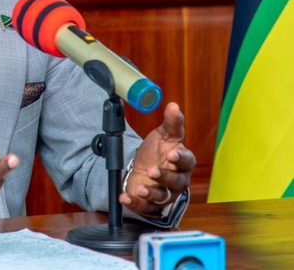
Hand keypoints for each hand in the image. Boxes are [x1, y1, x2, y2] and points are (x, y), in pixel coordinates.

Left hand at [119, 102, 195, 216]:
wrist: (145, 166)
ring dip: (151, 193)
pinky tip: (126, 197)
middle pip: (176, 182)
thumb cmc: (159, 150)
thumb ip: (171, 122)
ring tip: (140, 188)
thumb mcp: (164, 134)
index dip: (180, 158)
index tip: (171, 154)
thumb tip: (173, 105)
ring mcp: (165, 193)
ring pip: (162, 197)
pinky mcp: (151, 204)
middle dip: (164, 177)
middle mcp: (177, 180)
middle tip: (153, 170)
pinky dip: (135, 204)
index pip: (187, 161)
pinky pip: (146, 207)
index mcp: (183, 162)